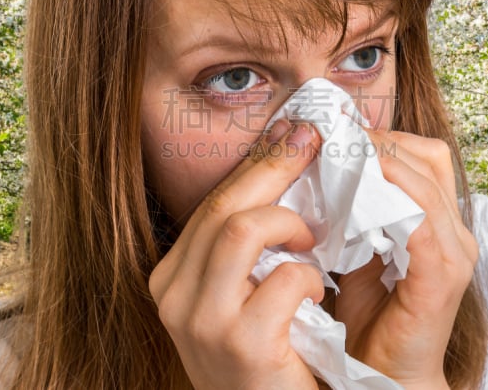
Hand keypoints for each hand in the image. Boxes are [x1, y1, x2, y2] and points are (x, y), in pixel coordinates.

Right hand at [149, 122, 324, 389]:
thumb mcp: (242, 293)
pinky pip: (283, 279)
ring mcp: (201, 322)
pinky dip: (308, 277)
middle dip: (275, 165)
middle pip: (223, 206)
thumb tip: (284, 161)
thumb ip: (249, 243)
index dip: (258, 164)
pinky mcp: (241, 345)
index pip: (213, 204)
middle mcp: (173, 296)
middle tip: (314, 141)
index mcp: (171, 278)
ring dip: (289, 223)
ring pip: (240, 228)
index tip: (292, 132)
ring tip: (313, 239)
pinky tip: (316, 293)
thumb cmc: (266, 355)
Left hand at [335, 131, 477, 388]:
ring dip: (379, 161)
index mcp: (439, 221)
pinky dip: (390, 195)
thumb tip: (324, 168)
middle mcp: (455, 231)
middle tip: (335, 138)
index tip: (338, 132)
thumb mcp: (358, 252)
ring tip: (339, 155)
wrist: (387, 376)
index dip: (383, 137)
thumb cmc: (372, 317)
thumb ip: (354, 213)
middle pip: (429, 157)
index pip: (422, 156)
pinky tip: (355, 189)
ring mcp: (454, 252)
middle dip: (380, 141)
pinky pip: (420, 219)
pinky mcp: (441, 275)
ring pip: (424, 180)